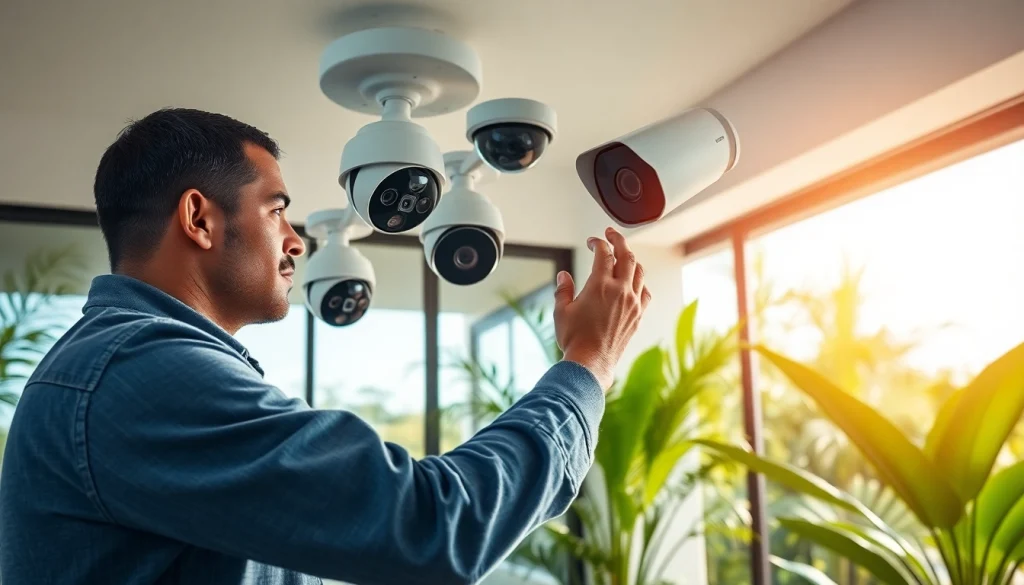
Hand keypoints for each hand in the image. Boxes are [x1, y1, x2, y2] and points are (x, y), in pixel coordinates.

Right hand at [553, 227, 651, 390]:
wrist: (591, 363)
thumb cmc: (575, 339)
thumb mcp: (562, 311)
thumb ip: (563, 290)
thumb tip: (564, 276)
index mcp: (600, 285)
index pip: (604, 253)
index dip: (598, 242)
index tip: (592, 241)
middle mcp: (620, 291)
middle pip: (626, 255)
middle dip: (619, 240)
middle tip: (611, 234)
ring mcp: (632, 303)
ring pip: (639, 271)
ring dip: (631, 259)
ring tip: (623, 255)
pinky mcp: (638, 315)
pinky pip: (645, 291)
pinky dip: (640, 282)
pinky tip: (633, 282)